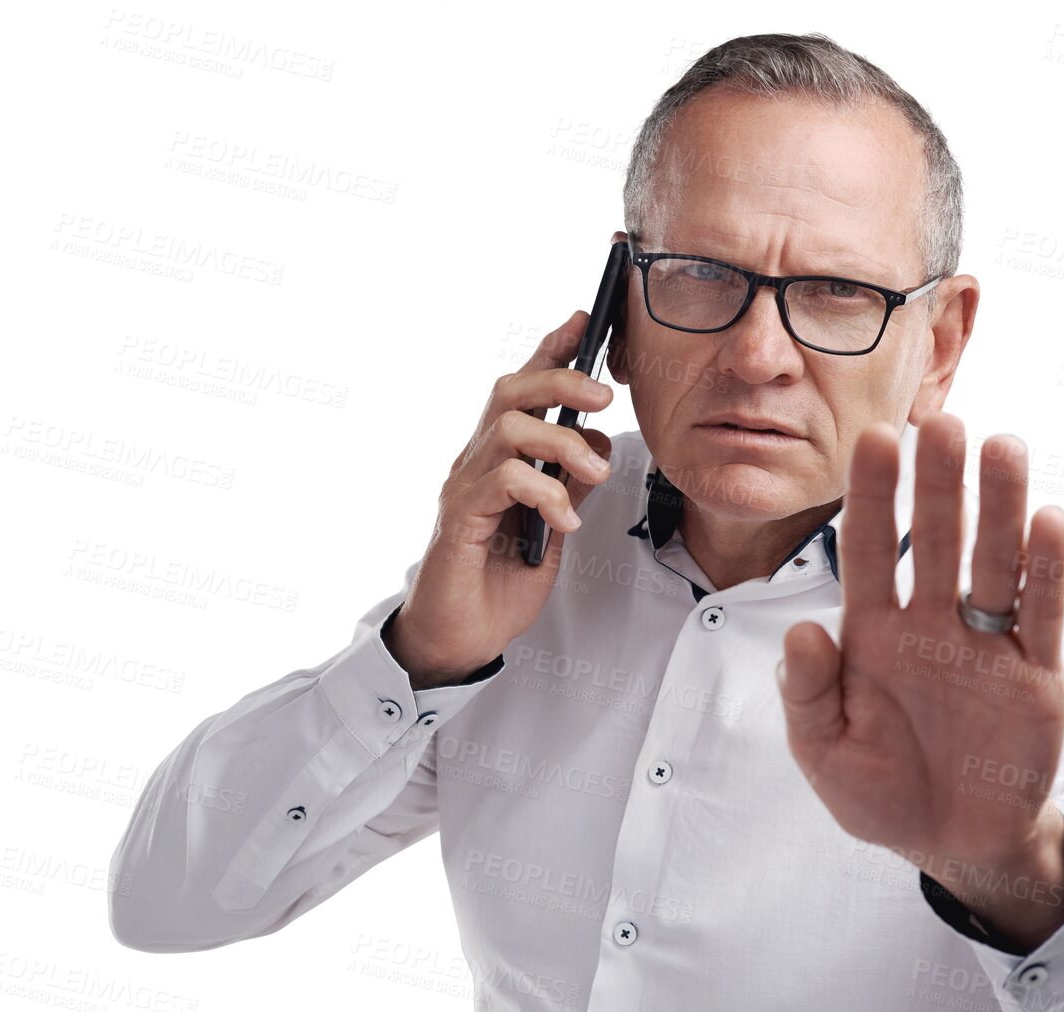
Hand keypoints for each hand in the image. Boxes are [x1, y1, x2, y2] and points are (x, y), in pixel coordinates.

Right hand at [385, 310, 614, 688]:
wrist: (459, 638)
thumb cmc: (497, 584)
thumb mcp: (552, 529)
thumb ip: (568, 487)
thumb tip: (597, 449)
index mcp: (499, 458)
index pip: (523, 390)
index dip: (551, 349)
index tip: (586, 321)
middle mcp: (476, 461)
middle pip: (511, 389)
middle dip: (562, 380)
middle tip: (604, 396)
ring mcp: (464, 486)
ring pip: (510, 427)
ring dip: (564, 442)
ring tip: (594, 470)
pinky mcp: (460, 517)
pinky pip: (504, 480)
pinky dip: (546, 493)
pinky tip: (566, 520)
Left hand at [777, 411, 1063, 943]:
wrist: (953, 842)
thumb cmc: (880, 792)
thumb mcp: (824, 754)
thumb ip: (808, 696)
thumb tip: (800, 631)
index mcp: (872, 634)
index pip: (865, 550)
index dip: (869, 496)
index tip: (872, 438)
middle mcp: (929, 624)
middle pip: (935, 539)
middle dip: (936, 482)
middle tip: (942, 420)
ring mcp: (985, 644)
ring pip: (993, 561)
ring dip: (999, 506)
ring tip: (1003, 445)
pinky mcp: (1035, 673)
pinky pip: (1041, 613)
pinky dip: (1045, 570)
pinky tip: (1048, 520)